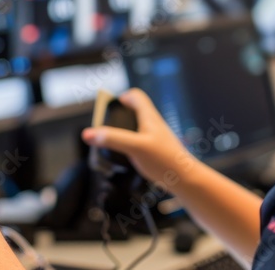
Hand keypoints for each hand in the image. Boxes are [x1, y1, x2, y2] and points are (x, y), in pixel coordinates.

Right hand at [82, 89, 197, 192]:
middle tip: (106, 128)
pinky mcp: (157, 151)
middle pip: (135, 111)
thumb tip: (88, 133)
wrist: (186, 179)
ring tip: (112, 143)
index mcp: (149, 116)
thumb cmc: (164, 160)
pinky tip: (127, 158)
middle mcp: (153, 124)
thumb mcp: (135, 147)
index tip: (109, 108)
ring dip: (124, 132)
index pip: (136, 96)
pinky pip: (141, 142)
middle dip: (119, 117)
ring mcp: (156, 137)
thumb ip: (112, 139)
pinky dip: (131, 145)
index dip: (122, 97)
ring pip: (137, 127)